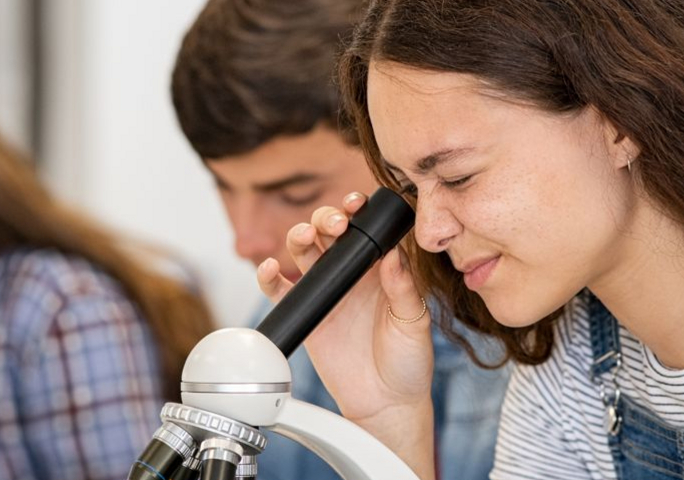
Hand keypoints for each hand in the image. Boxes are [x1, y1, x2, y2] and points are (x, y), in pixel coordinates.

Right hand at [256, 192, 436, 477]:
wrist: (385, 403)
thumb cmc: (407, 361)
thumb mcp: (414, 322)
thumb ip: (403, 289)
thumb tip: (393, 256)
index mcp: (380, 269)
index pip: (364, 229)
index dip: (357, 210)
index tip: (355, 204)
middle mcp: (351, 275)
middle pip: (328, 232)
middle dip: (325, 219)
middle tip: (334, 225)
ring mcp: (327, 292)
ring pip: (303, 252)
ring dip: (298, 237)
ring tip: (302, 238)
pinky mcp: (307, 313)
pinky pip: (281, 289)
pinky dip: (269, 276)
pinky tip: (269, 268)